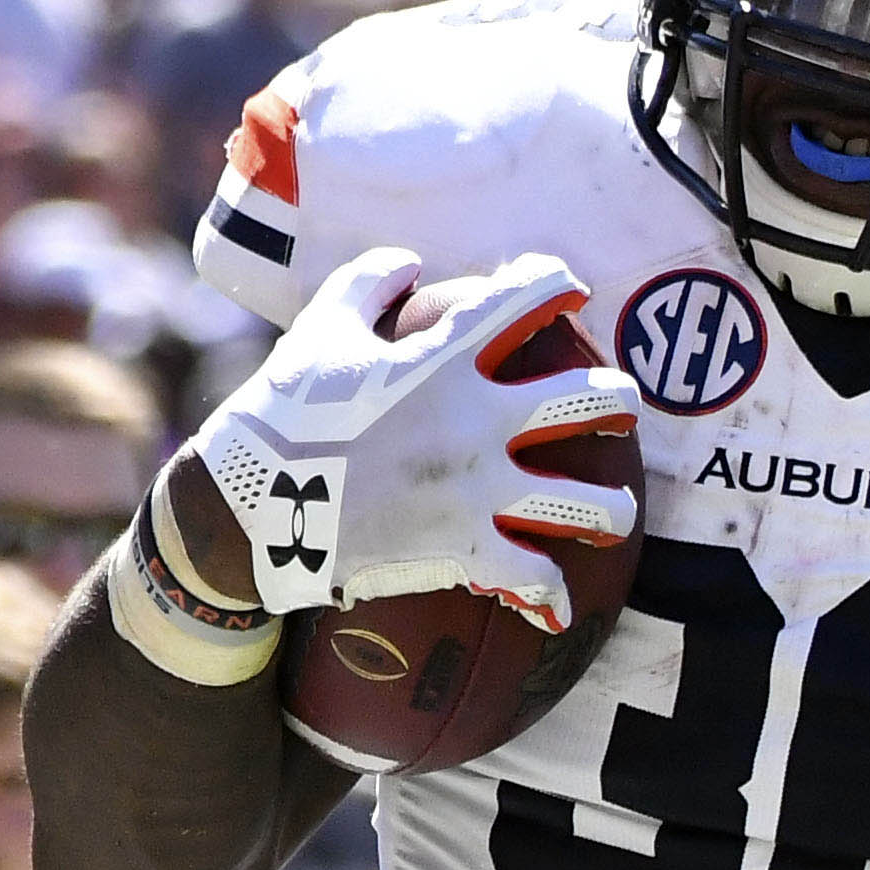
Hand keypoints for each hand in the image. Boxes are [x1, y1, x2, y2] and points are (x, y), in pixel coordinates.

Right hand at [191, 247, 640, 630]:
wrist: (250, 506)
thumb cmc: (280, 413)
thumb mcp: (317, 329)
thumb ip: (368, 282)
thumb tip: (413, 263)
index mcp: (445, 357)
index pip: (527, 298)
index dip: (558, 285)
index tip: (568, 292)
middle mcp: (478, 420)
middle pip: (590, 401)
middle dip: (619, 402)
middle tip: (619, 409)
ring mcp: (478, 490)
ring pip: (587, 505)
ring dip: (611, 511)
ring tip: (613, 514)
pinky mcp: (463, 550)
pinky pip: (533, 580)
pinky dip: (548, 595)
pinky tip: (555, 606)